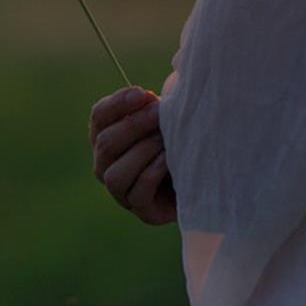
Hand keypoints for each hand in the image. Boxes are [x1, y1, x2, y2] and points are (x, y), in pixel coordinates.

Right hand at [88, 85, 176, 225]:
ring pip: (114, 175)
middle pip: (105, 144)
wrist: (206, 175)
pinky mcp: (143, 212)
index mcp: (106, 136)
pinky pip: (138, 194)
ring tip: (163, 140)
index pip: (98, 116)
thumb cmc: (181, 138)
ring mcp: (122, 192)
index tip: (143, 94)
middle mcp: (106, 166)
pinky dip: (152, 173)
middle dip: (134, 125)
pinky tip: (169, 159)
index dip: (118, 104)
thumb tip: (145, 97)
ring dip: (141, 152)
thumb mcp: (166, 117)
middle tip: (160, 114)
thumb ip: (152, 106)